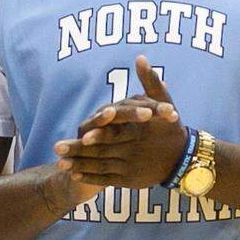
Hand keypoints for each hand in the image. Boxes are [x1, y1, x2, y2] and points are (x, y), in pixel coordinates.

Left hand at [53, 56, 187, 188]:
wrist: (182, 159)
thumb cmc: (170, 129)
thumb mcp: (164, 103)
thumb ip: (150, 82)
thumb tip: (141, 58)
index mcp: (139, 133)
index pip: (116, 133)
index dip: (99, 135)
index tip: (82, 136)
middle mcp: (133, 152)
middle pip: (102, 152)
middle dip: (79, 151)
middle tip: (57, 149)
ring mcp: (129, 168)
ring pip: (101, 167)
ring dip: (79, 166)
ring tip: (60, 164)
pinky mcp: (127, 181)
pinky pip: (106, 179)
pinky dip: (89, 178)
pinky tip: (73, 176)